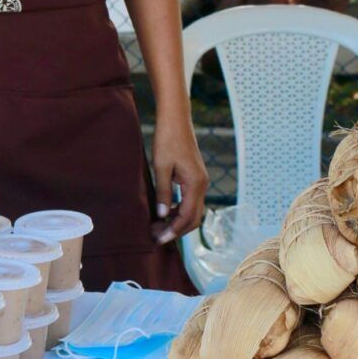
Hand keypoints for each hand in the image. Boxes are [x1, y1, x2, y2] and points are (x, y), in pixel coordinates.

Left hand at [151, 120, 208, 244]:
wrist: (176, 119)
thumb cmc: (167, 139)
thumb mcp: (161, 166)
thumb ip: (163, 191)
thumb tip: (162, 215)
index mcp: (195, 184)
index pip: (187, 217)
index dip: (173, 231)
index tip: (159, 239)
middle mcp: (201, 184)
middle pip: (193, 218)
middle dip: (176, 230)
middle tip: (156, 235)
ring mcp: (200, 181)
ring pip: (193, 210)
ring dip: (177, 220)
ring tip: (158, 225)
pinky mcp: (195, 176)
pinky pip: (190, 200)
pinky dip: (179, 209)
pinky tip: (165, 211)